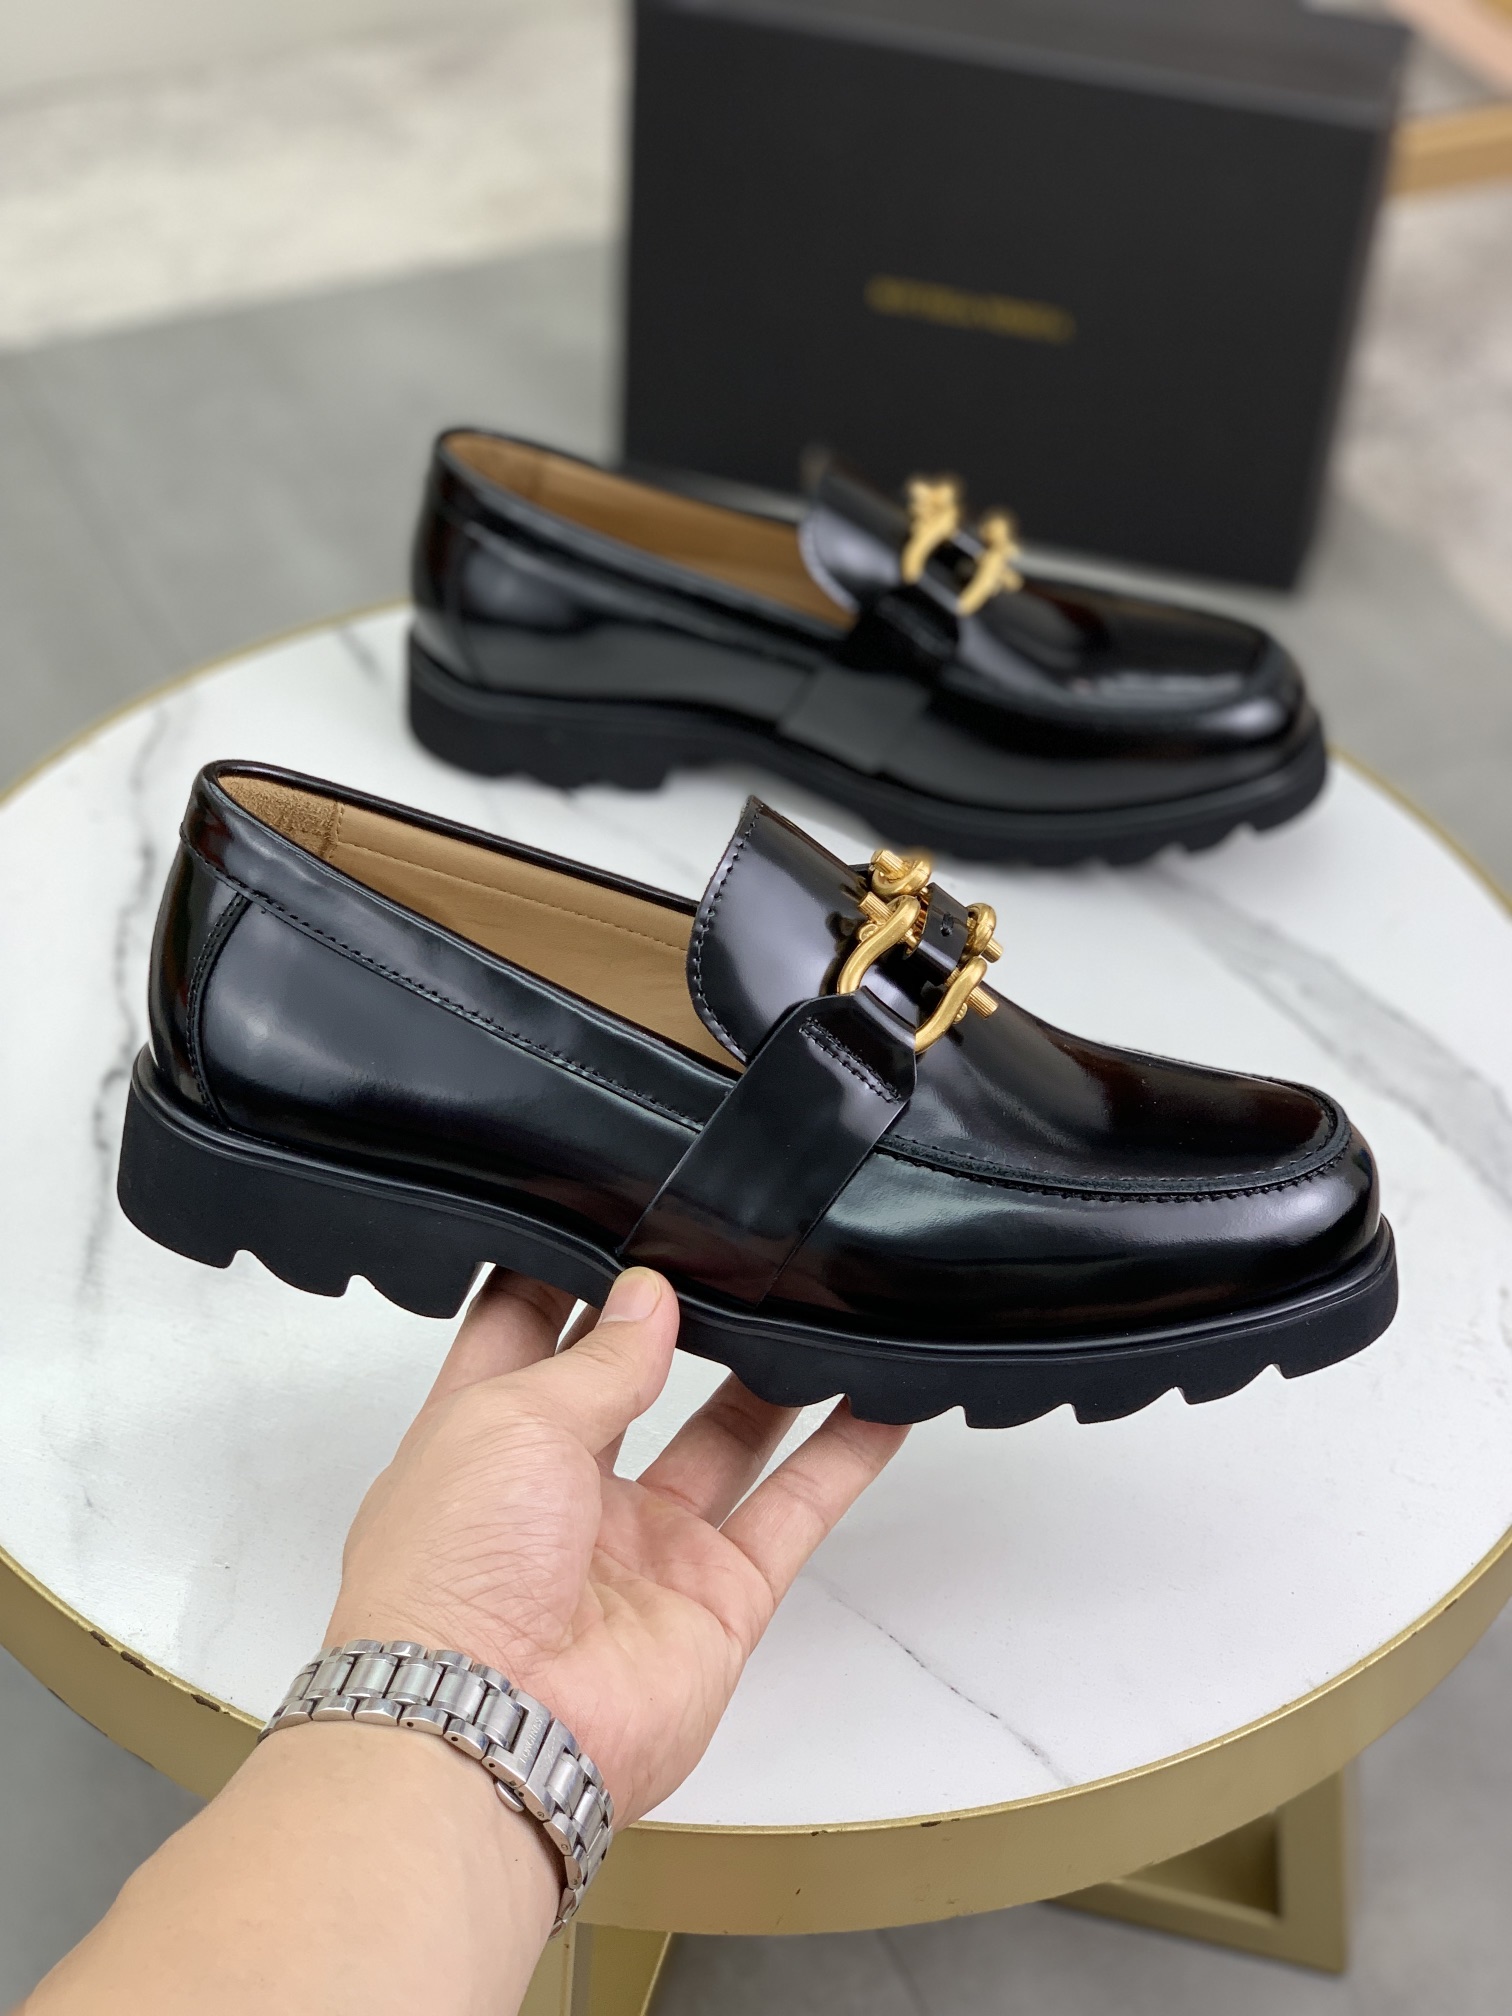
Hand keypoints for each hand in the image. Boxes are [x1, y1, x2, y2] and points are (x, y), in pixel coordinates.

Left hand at [327, 1267, 905, 1822]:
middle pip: (631, 1385)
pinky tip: (881, 1401)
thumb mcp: (509, 1420)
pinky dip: (841, 1459)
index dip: (565, 1274)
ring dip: (771, 1377)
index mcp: (483, 1441)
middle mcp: (560, 1493)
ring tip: (816, 1301)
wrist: (490, 1734)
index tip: (613, 1211)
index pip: (523, 1334)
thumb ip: (597, 1359)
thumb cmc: (451, 1577)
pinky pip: (793, 1513)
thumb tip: (649, 1297)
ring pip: (725, 1439)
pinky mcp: (715, 1600)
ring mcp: (642, 1549)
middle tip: (730, 1249)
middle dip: (674, 1321)